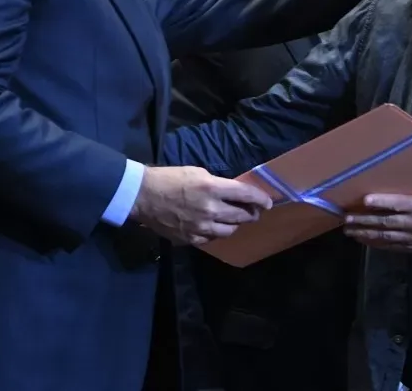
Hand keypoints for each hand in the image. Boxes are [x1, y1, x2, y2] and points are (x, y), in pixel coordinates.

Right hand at [130, 166, 272, 244]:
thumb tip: (233, 193)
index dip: (260, 199)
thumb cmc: (169, 178)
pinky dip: (216, 232)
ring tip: (234, 219)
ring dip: (235, 224)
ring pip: (229, 230)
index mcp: (212, 188)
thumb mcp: (197, 172)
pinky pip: (212, 238)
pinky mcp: (191, 238)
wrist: (143, 196)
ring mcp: (201, 227)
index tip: (268, 202)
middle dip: (251, 213)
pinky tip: (214, 226)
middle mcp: (210, 209)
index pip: (245, 195)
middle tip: (253, 212)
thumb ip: (217, 184)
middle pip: (242, 215)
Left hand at [344, 186, 411, 253]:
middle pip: (386, 222)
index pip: (397, 203)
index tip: (363, 201)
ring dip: (366, 234)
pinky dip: (377, 244)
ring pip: (386, 236)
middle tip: (347, 219)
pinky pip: (392, 247)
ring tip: (350, 231)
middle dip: (364, 221)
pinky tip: (364, 241)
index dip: (380, 201)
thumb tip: (390, 178)